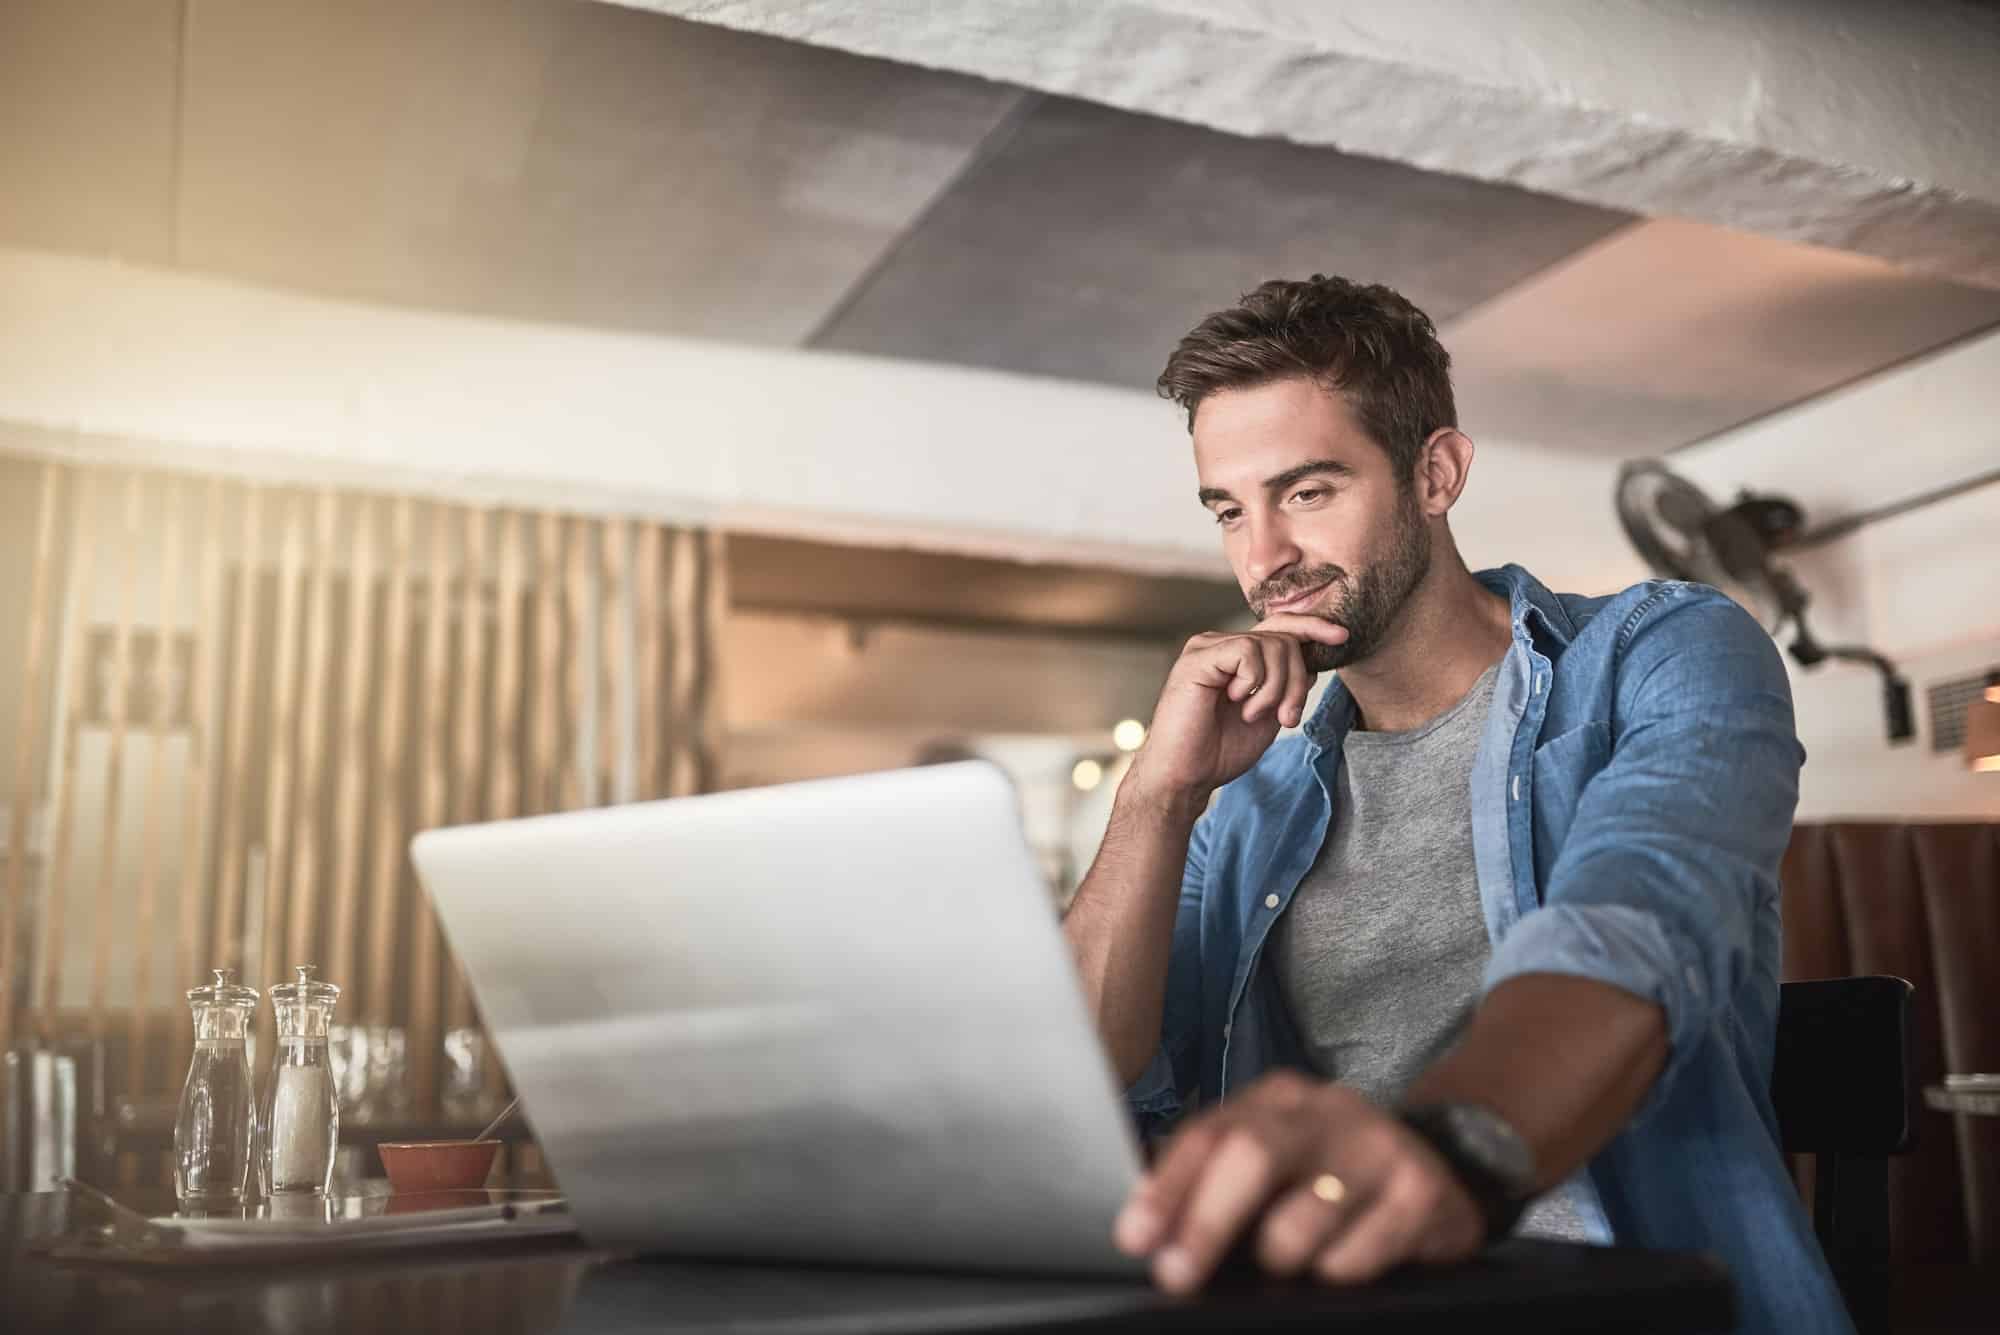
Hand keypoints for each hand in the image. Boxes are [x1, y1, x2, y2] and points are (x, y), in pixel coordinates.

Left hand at [1112, 1071, 1485, 1291]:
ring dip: (1280, 1257)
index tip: (1136, 1237)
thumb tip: (1148, 1224)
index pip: (1207, 1134)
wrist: (1436, 1175)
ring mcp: (1377, 1145)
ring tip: (1283, 1264)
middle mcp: (1325, 1110)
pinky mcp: (1421, 1189)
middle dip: (1206, 1222)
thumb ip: (1213, 1179)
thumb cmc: (1330, 1177)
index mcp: (1275, 1100)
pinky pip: (1358, 1253)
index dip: (1166, 1188)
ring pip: (1305, 1216)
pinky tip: (1344, 1262)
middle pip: (1252, 1155)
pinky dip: (1337, 1272)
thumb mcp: (1272, 1164)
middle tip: (1178, 1274)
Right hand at [1127, 615, 1347, 802]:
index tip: (1341, 637)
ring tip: (1254, 715)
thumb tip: (1312, 660)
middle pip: (1284, 638)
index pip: (1280, 628)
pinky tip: (1237, 703)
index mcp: (1235, 656)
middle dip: (1297, 680)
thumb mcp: (1268, 714)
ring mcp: (1207, 648)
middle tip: (1288, 717)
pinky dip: (1254, 683)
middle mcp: (1220, 644)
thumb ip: (1287, 686)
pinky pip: (1248, 652)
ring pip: (1271, 645)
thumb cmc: (1219, 751)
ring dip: (1277, 688)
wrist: (1186, 777)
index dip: (1313, 627)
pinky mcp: (1198, 657)